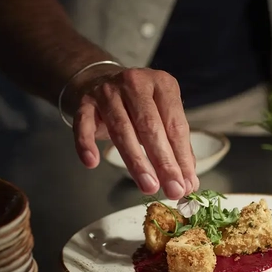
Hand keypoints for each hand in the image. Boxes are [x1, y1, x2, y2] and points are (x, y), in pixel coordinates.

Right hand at [71, 67, 198, 199]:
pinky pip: (83, 124)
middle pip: (150, 127)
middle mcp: (136, 84)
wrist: (100, 81)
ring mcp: (108, 91)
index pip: (175, 126)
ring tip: (148, 186)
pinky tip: (92, 163)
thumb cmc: (139, 107)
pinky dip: (86, 144)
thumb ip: (176, 148)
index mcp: (163, 85)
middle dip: (163, 162)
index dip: (182, 157)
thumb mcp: (162, 119)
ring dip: (136, 161)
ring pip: (121, 129)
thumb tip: (188, 183)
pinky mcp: (85, 102)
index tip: (187, 184)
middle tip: (173, 190)